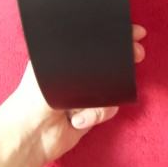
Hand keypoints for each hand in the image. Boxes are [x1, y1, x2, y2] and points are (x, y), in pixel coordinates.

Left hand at [0, 25, 146, 163]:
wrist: (31, 134)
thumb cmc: (33, 96)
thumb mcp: (55, 65)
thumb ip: (80, 54)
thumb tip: (101, 46)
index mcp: (65, 56)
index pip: (94, 41)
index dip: (115, 36)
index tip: (134, 32)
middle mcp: (77, 73)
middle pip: (109, 62)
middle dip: (122, 61)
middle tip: (136, 54)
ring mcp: (84, 93)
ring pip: (113, 86)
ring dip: (102, 98)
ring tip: (87, 106)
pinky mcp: (91, 113)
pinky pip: (108, 108)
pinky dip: (94, 115)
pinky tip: (76, 119)